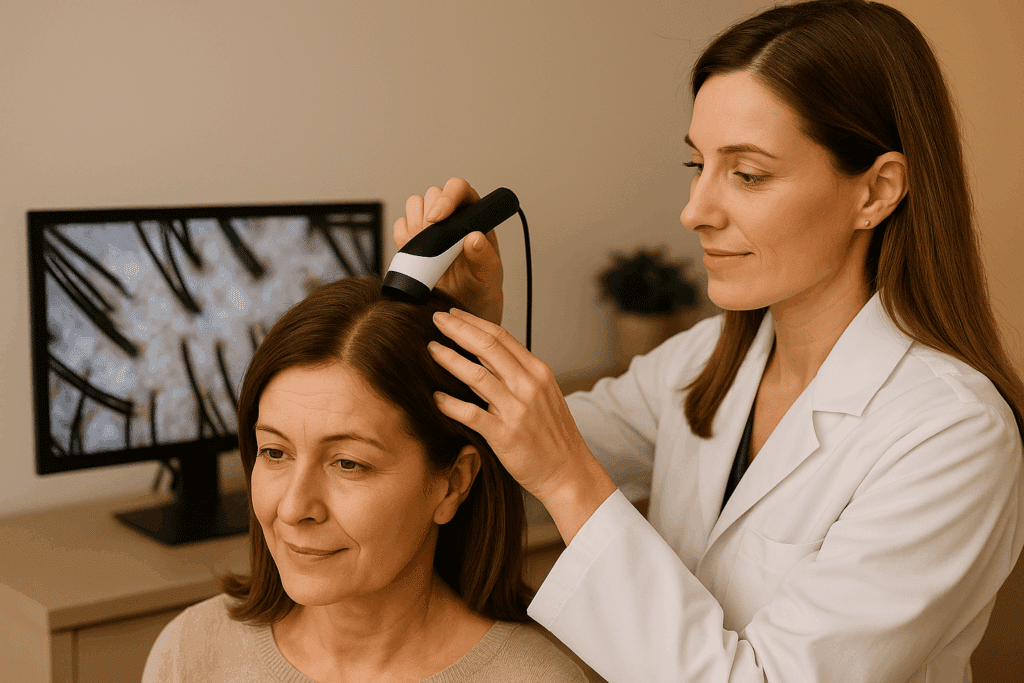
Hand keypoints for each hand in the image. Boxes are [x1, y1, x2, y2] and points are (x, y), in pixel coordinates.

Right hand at [393, 177, 503, 325]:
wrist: (463, 306)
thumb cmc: (482, 286)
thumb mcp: (489, 275)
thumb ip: (485, 256)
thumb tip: (474, 237)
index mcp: (474, 214)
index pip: (458, 188)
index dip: (446, 197)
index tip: (437, 218)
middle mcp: (452, 215)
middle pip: (432, 194)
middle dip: (429, 215)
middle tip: (435, 242)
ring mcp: (431, 226)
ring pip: (414, 205)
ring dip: (416, 225)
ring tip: (429, 250)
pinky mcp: (413, 239)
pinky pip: (400, 226)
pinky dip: (403, 238)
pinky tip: (416, 254)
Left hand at [428, 308, 616, 543]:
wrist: (569, 472)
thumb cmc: (553, 436)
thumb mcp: (543, 395)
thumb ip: (518, 374)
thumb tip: (485, 355)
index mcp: (538, 372)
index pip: (501, 336)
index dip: (473, 322)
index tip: (453, 314)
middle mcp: (528, 386)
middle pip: (487, 346)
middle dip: (458, 329)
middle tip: (435, 320)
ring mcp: (517, 410)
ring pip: (476, 375)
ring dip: (449, 359)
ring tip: (431, 349)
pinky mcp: (505, 435)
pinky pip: (471, 414)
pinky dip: (450, 404)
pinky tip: (435, 397)